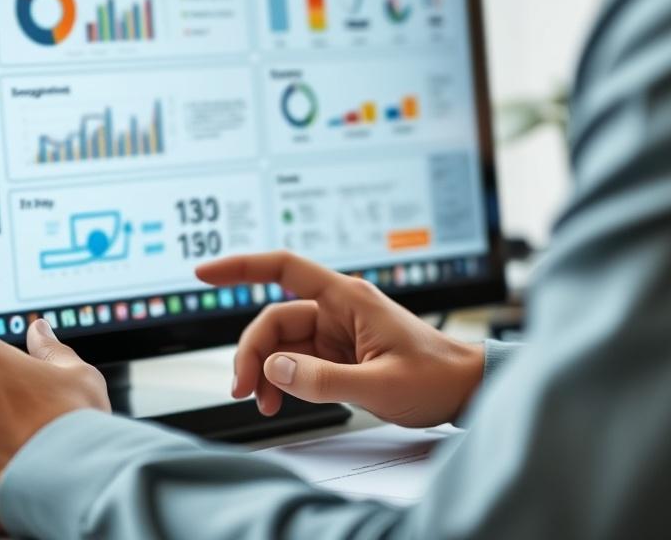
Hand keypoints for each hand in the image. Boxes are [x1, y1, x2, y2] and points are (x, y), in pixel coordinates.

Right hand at [197, 252, 483, 427]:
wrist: (465, 389)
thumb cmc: (435, 377)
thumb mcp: (378, 384)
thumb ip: (323, 379)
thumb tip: (275, 371)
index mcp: (347, 299)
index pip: (284, 269)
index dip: (241, 267)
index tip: (205, 274)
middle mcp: (337, 310)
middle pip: (274, 319)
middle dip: (252, 353)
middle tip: (242, 390)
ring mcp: (336, 333)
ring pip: (282, 343)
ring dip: (265, 372)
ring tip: (262, 404)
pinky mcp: (338, 354)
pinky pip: (297, 361)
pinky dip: (282, 381)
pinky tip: (280, 401)